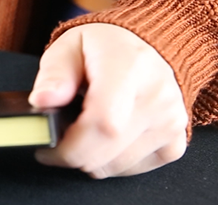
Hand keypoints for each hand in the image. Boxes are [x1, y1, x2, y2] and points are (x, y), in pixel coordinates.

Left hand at [29, 23, 187, 177]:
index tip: (47, 148)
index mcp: (129, 66)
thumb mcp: (67, 48)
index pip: (103, 122)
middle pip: (109, 151)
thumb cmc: (101, 48)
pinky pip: (135, 169)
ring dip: (91, 160)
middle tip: (56, 144)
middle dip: (73, 156)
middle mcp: (158, 95)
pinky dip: (112, 163)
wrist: (145, 48)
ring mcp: (171, 121)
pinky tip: (104, 141)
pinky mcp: (176, 142)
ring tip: (81, 135)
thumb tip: (42, 100)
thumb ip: (53, 74)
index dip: (70, 145)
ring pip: (118, 166)